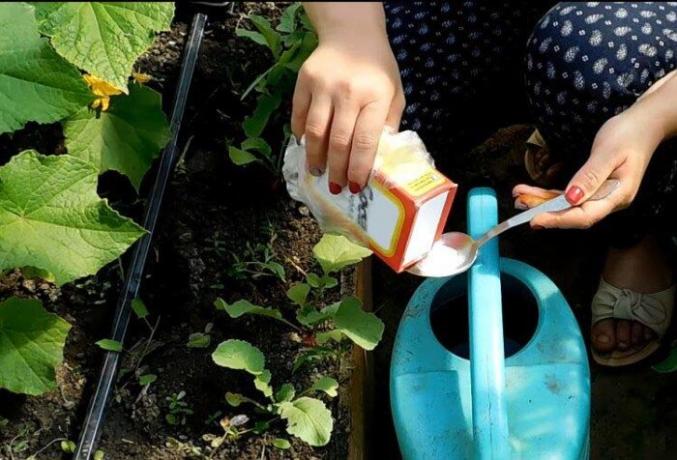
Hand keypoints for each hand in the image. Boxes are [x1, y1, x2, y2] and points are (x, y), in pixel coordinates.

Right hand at [291, 14, 404, 193]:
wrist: (352, 33)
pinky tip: (306, 146)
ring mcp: (323, 86)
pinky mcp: (304, 81)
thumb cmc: (377, 69)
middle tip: (335, 187)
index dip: (359, 167)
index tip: (355, 186)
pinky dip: (301, 134)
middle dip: (336, 169)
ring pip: (315, 131)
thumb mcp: (394, 94)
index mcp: (376, 97)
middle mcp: (348, 92)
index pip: (365, 141)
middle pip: (338, 141)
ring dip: (315, 157)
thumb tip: (377, 160)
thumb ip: (388, 124)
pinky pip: (299, 115)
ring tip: (317, 172)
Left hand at [514, 107, 664, 228]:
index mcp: (618, 195)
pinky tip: (531, 192)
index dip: (559, 220)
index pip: (586, 216)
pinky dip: (549, 195)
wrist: (642, 125)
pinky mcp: (593, 190)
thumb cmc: (628, 135)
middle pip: (573, 213)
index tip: (536, 219)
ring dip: (542, 202)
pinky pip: (568, 196)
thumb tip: (571, 199)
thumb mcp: (608, 152)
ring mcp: (601, 196)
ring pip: (567, 206)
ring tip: (518, 196)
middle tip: (519, 202)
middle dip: (544, 210)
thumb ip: (590, 176)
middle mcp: (609, 201)